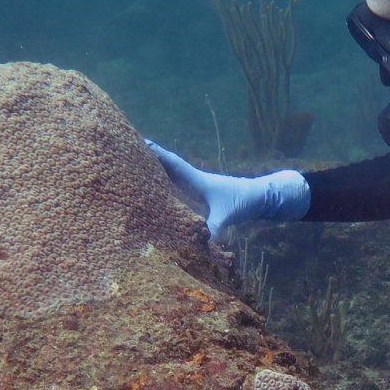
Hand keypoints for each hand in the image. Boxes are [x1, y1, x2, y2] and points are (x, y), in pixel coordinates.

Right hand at [146, 140, 309, 237]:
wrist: (261, 197)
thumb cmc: (244, 201)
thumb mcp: (228, 215)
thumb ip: (214, 229)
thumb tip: (200, 247)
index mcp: (198, 180)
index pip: (173, 164)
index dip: (156, 154)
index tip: (140, 142)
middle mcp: (195, 180)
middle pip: (167, 166)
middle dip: (149, 159)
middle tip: (128, 150)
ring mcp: (197, 186)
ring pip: (172, 175)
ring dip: (156, 170)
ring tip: (136, 165)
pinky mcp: (201, 195)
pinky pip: (179, 186)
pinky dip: (166, 183)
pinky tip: (157, 187)